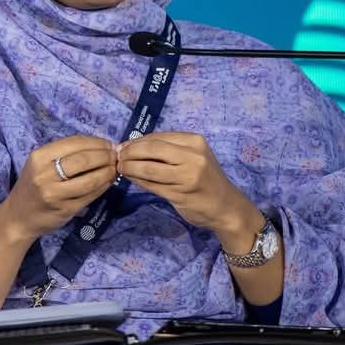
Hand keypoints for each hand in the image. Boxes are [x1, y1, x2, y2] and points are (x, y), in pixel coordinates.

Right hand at [0, 135, 116, 241]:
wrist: (18, 217)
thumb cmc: (33, 185)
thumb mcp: (41, 164)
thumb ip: (65, 154)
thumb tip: (101, 146)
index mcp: (40, 156)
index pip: (75, 143)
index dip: (96, 142)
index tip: (109, 144)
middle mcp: (45, 174)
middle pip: (84, 160)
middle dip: (105, 156)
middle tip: (115, 157)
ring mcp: (55, 194)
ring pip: (90, 179)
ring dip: (107, 172)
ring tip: (114, 169)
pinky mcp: (65, 210)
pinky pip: (90, 195)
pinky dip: (103, 187)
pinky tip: (108, 182)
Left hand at [116, 131, 256, 237]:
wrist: (226, 207)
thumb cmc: (206, 180)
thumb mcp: (193, 157)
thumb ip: (168, 150)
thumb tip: (132, 147)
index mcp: (194, 142)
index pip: (158, 137)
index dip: (136, 141)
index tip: (123, 146)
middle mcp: (192, 156)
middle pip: (151, 149)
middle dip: (130, 152)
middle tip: (117, 157)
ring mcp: (187, 175)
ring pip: (149, 167)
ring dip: (130, 167)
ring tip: (120, 168)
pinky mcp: (181, 194)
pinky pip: (152, 184)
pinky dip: (138, 180)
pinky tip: (131, 179)